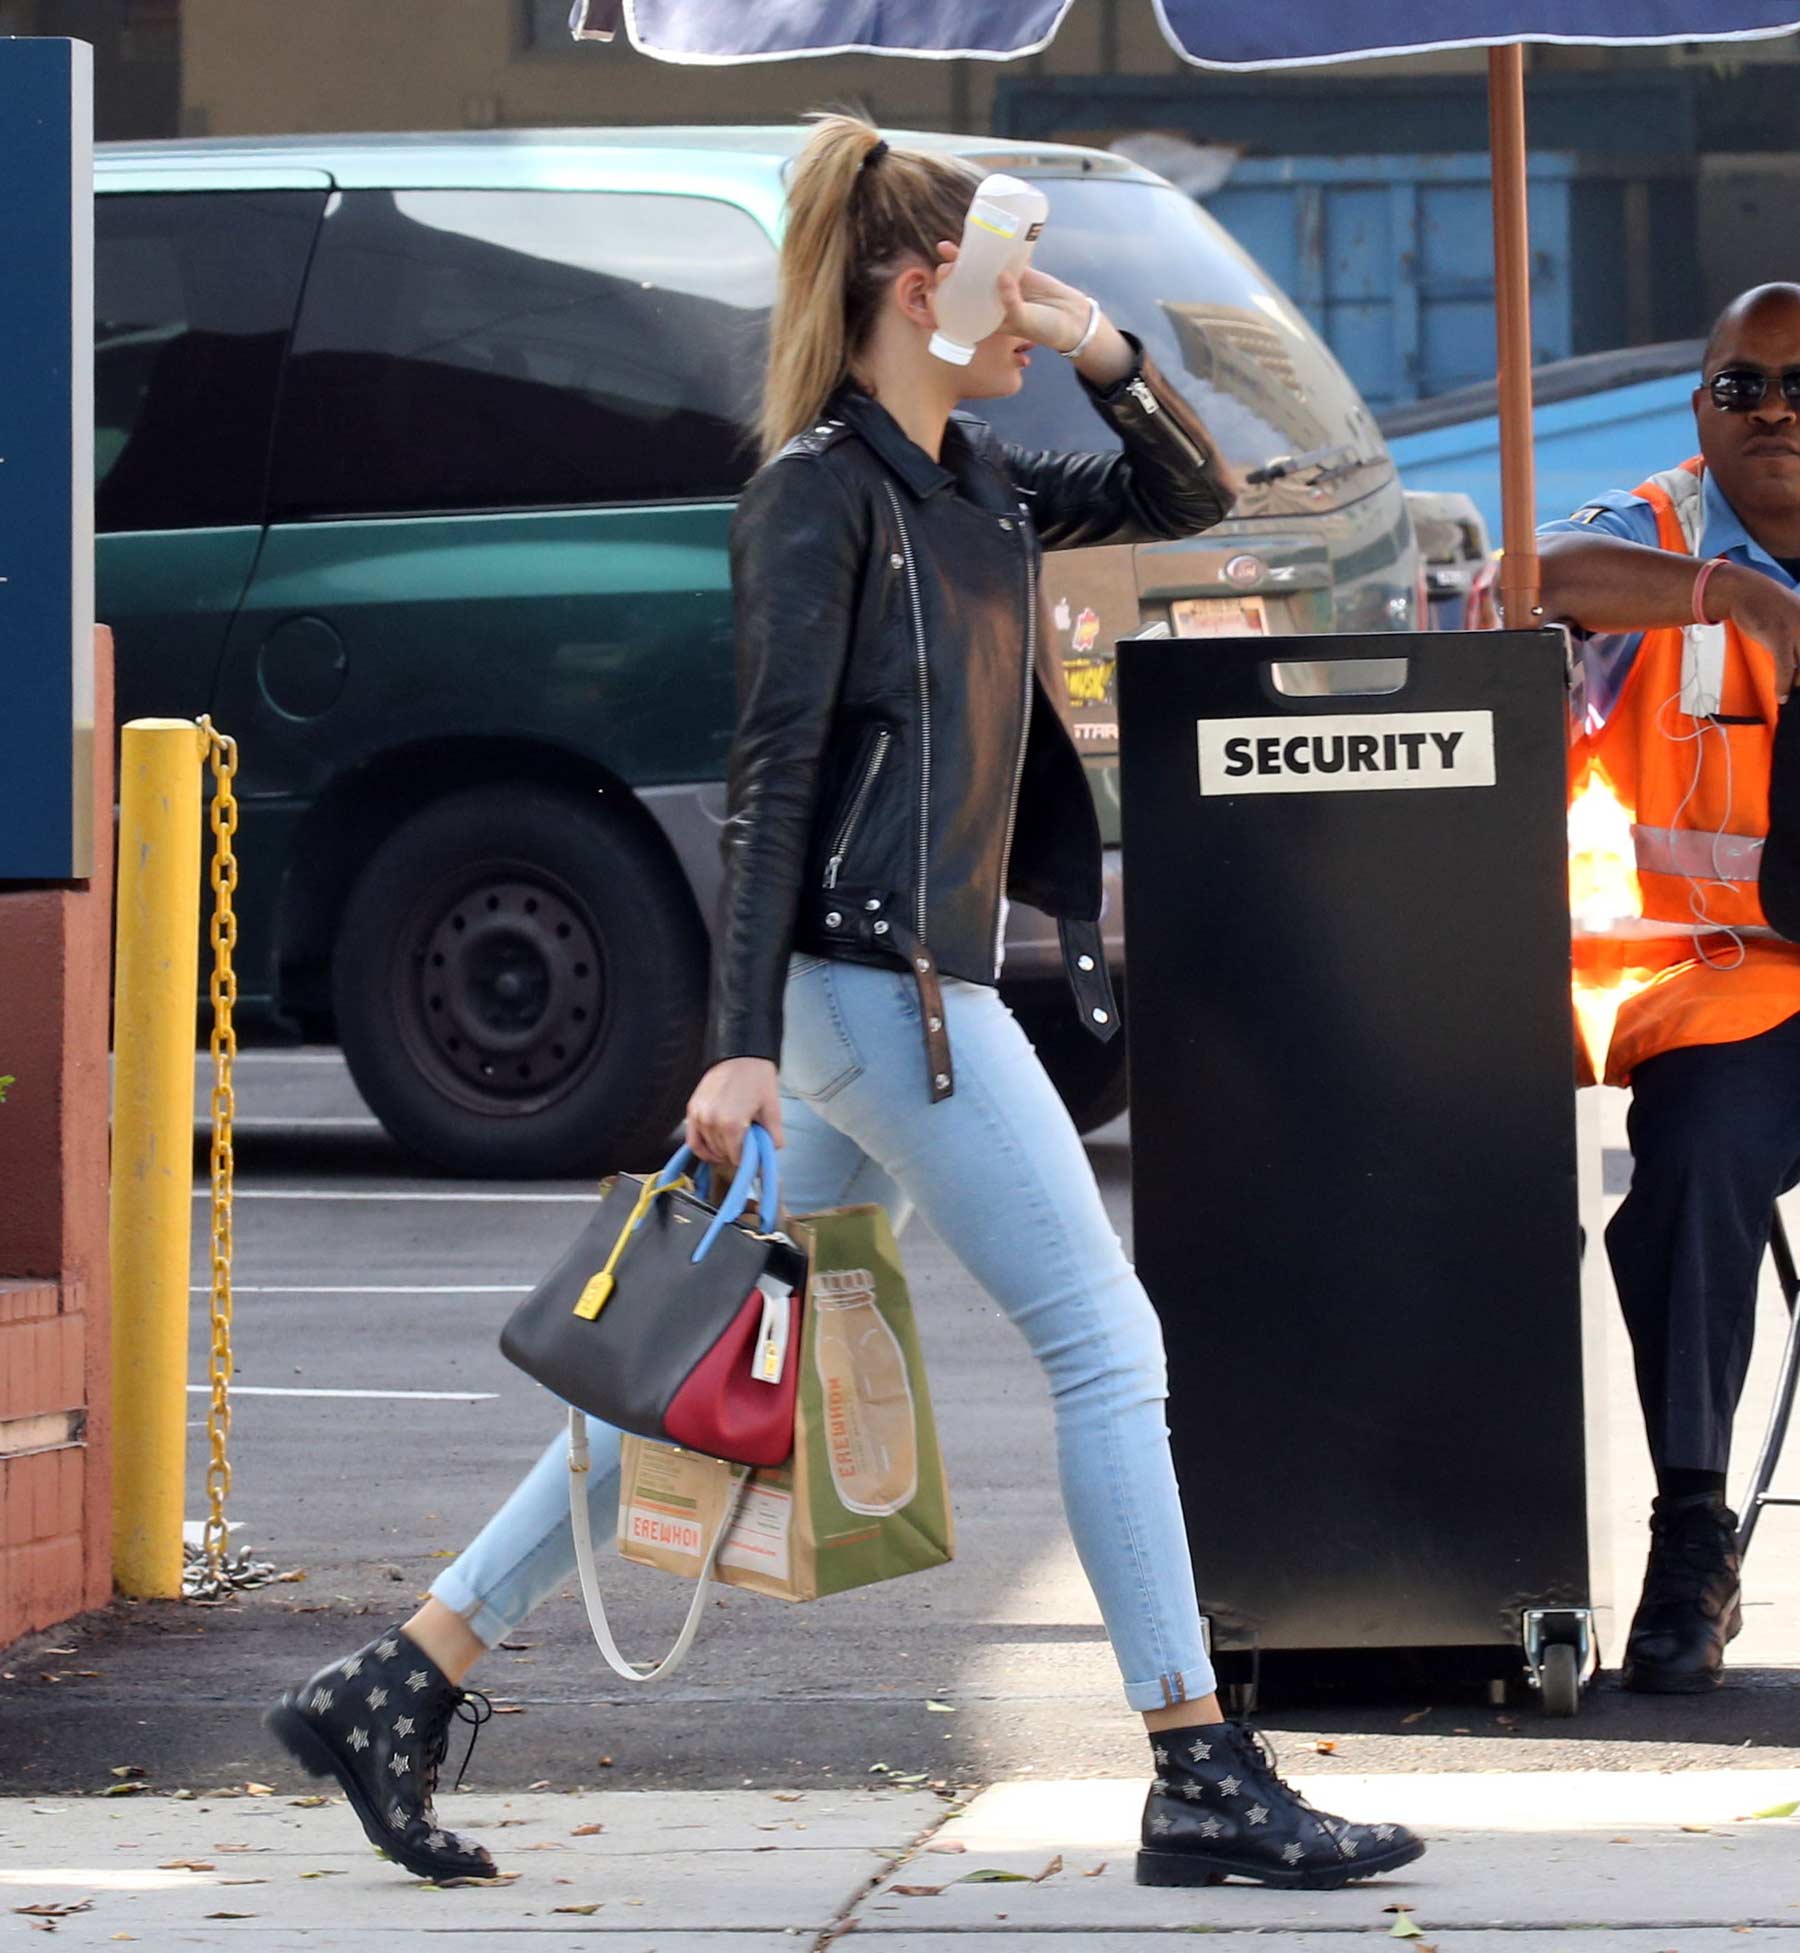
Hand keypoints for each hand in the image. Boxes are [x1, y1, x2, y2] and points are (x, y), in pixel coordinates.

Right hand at [685, 1056, 782, 1167]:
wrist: (740, 1053)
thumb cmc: (757, 1077)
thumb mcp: (772, 1108)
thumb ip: (773, 1136)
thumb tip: (771, 1153)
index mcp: (732, 1125)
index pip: (737, 1158)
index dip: (748, 1160)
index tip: (754, 1157)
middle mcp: (711, 1122)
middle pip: (722, 1154)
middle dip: (735, 1154)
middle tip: (747, 1148)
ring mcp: (699, 1116)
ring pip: (707, 1149)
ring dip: (720, 1151)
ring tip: (733, 1144)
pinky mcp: (692, 1109)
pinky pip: (692, 1139)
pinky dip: (702, 1147)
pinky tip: (713, 1148)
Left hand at [934, 241, 1096, 353]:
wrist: (1072, 317)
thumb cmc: (1045, 329)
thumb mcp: (1024, 322)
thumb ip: (1011, 303)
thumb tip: (1000, 275)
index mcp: (987, 320)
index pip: (958, 313)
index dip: (941, 306)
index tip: (930, 295)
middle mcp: (990, 301)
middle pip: (963, 286)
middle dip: (949, 277)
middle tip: (943, 269)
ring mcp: (1002, 283)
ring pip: (977, 268)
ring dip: (962, 258)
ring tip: (946, 248)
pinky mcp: (1017, 269)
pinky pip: (998, 256)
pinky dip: (987, 247)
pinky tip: (975, 236)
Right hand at [1718, 564, 1799, 699]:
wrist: (1745, 591)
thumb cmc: (1766, 606)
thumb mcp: (1793, 618)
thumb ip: (1799, 637)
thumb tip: (1797, 665)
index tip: (1799, 682)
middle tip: (1797, 688)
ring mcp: (1796, 630)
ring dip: (1797, 685)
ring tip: (1790, 694)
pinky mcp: (1779, 637)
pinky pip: (1786, 668)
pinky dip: (1783, 685)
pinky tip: (1782, 696)